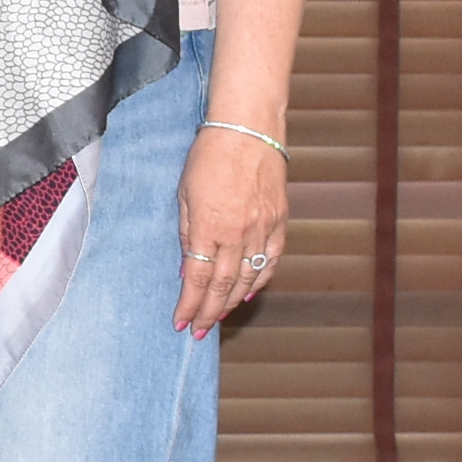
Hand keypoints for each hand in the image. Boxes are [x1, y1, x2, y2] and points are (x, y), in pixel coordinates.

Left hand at [174, 122, 287, 333]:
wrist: (248, 130)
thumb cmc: (209, 156)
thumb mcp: (184, 195)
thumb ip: (186, 235)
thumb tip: (188, 271)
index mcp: (209, 226)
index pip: (198, 278)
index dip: (190, 305)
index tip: (182, 323)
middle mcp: (238, 233)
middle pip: (222, 286)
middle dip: (209, 313)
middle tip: (200, 331)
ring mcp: (263, 228)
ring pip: (248, 278)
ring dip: (232, 302)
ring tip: (219, 318)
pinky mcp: (279, 221)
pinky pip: (270, 260)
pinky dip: (259, 280)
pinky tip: (248, 293)